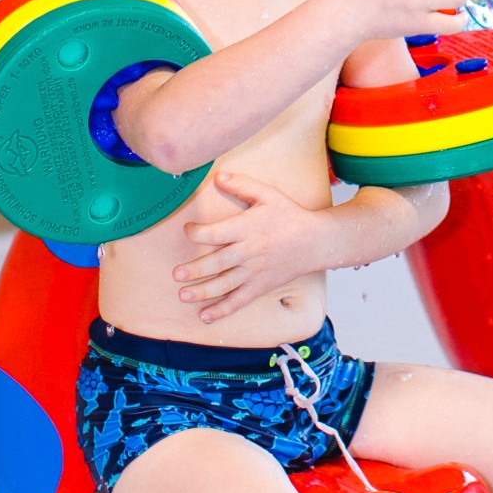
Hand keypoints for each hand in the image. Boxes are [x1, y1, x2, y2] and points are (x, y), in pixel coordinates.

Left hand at [174, 171, 333, 322]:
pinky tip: (205, 316)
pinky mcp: (261, 286)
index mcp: (247, 228)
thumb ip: (243, 185)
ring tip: (182, 295)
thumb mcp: (269, 194)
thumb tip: (218, 177)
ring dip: (202, 291)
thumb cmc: (290, 216)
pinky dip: (222, 310)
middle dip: (194, 270)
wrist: (316, 241)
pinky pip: (239, 300)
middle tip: (176, 274)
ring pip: (224, 285)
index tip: (188, 230)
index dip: (197, 232)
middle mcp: (249, 252)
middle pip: (216, 263)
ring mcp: (255, 271)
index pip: (215, 233)